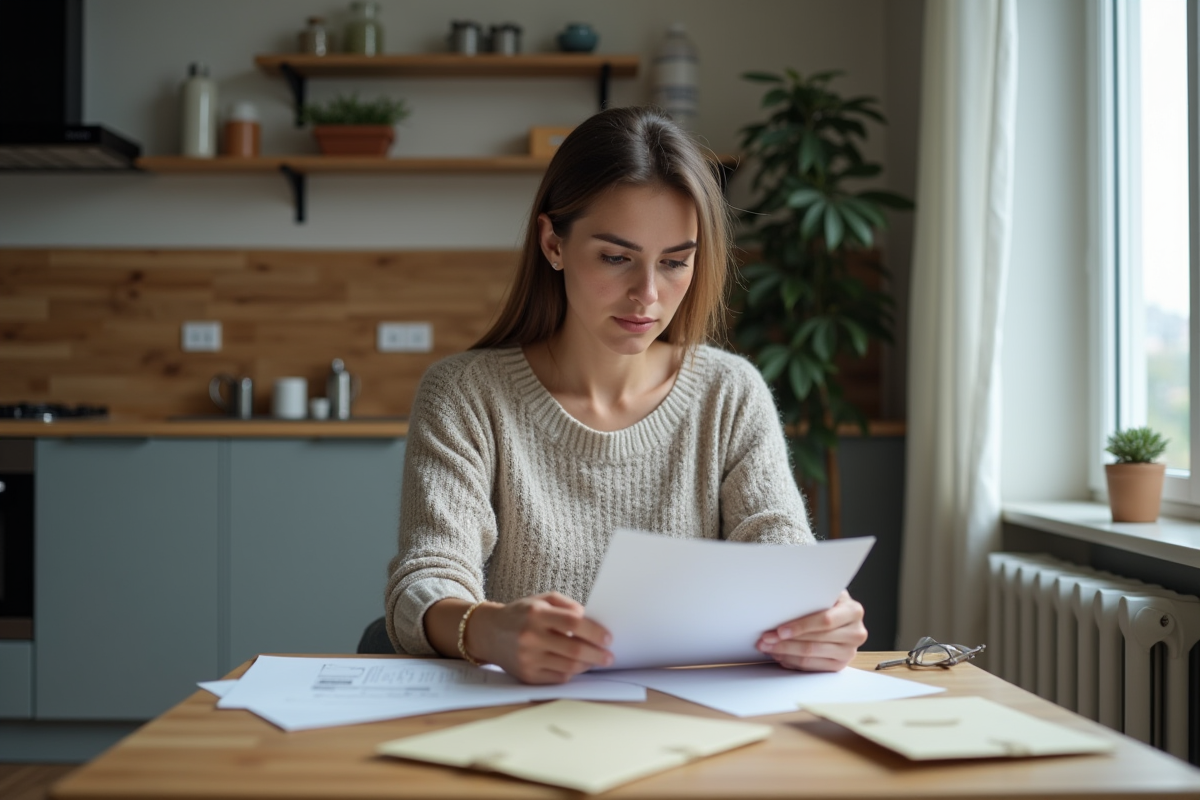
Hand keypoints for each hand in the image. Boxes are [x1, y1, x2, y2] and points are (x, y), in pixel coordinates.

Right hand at [469, 592, 612, 683]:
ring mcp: (528, 658)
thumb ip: (567, 606)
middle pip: (574, 648)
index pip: (573, 623)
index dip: (595, 631)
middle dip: (597, 654)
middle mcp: (531, 637)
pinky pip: (557, 678)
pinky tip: (577, 666)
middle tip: (609, 656)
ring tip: (596, 661)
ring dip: (587, 665)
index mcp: (537, 614)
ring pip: (568, 667)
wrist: (488, 633)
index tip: (608, 638)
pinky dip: (571, 673)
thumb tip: (590, 620)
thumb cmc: (521, 614)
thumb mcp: (541, 599)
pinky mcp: (526, 675)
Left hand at [756, 590, 866, 671]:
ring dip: (785, 652)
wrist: (843, 616)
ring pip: (811, 655)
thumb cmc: (829, 602)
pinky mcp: (840, 665)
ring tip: (768, 647)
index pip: (825, 621)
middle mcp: (856, 633)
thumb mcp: (826, 593)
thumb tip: (785, 599)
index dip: (801, 626)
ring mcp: (849, 652)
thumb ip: (813, 596)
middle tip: (766, 639)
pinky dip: (793, 661)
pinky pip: (812, 666)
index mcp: (853, 611)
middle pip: (815, 641)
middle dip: (785, 641)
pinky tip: (780, 655)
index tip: (780, 630)